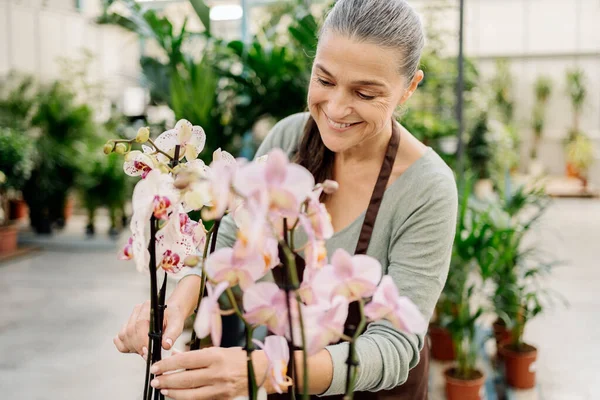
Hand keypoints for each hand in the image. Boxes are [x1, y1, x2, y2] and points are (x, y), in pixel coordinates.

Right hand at [113, 300, 186, 357]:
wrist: (170, 314)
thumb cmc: (173, 319)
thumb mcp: (177, 324)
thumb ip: (172, 334)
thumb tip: (166, 345)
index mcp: (149, 307)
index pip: (140, 324)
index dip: (142, 340)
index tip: (147, 352)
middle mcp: (137, 311)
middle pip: (130, 332)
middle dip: (138, 346)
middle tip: (148, 354)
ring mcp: (129, 318)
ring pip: (123, 336)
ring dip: (133, 347)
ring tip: (145, 349)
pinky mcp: (125, 326)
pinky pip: (119, 339)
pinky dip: (125, 346)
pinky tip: (136, 348)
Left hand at [149, 347, 268, 398]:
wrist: (259, 370)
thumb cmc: (238, 357)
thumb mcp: (217, 350)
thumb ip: (196, 355)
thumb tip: (175, 356)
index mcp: (215, 356)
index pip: (185, 360)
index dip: (168, 364)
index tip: (157, 366)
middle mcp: (217, 372)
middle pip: (185, 379)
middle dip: (166, 379)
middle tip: (155, 379)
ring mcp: (219, 387)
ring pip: (189, 393)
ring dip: (172, 391)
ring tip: (162, 388)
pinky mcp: (221, 398)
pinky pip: (199, 399)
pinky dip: (185, 398)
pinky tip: (176, 395)